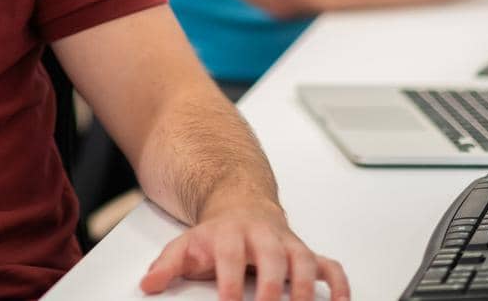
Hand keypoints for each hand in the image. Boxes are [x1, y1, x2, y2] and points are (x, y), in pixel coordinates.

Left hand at [140, 202, 349, 300]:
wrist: (240, 203)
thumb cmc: (216, 234)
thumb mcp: (186, 244)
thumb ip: (168, 265)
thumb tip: (148, 284)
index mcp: (230, 234)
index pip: (229, 255)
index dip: (229, 280)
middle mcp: (263, 236)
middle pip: (271, 256)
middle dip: (272, 283)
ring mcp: (288, 244)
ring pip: (305, 259)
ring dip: (307, 285)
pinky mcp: (307, 253)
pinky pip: (330, 265)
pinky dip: (339, 283)